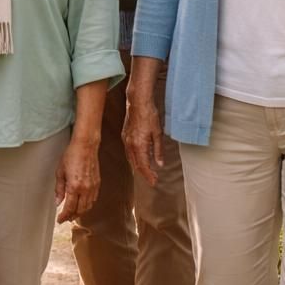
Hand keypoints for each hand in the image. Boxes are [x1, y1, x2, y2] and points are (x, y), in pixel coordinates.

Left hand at [55, 137, 100, 222]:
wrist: (86, 146)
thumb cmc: (71, 155)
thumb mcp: (60, 172)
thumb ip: (59, 189)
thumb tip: (58, 202)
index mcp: (74, 186)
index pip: (69, 208)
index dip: (64, 216)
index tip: (60, 220)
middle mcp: (85, 189)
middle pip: (80, 210)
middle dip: (72, 216)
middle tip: (65, 218)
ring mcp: (93, 187)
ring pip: (88, 206)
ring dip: (80, 212)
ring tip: (73, 214)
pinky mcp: (98, 184)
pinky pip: (93, 199)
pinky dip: (87, 205)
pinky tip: (82, 204)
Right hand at [123, 68, 164, 186]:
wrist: (137, 102)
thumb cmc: (149, 115)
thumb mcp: (158, 133)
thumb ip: (158, 150)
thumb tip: (160, 164)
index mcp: (139, 145)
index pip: (143, 166)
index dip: (149, 176)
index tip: (154, 182)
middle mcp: (130, 145)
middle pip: (136, 165)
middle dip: (144, 173)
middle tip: (153, 179)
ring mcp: (126, 140)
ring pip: (131, 159)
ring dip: (139, 166)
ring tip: (148, 171)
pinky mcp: (124, 135)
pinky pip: (128, 152)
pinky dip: (134, 158)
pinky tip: (139, 158)